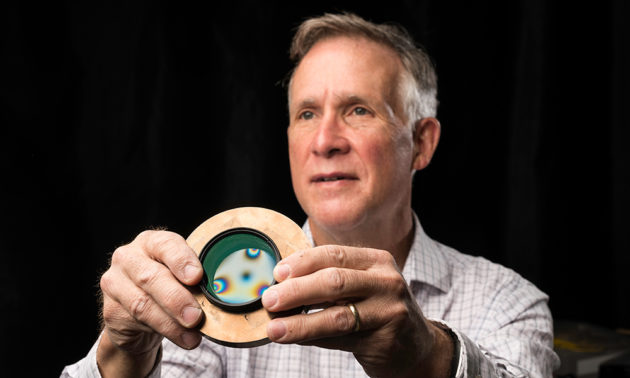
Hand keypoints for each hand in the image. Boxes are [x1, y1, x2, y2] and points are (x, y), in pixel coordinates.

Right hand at [97, 230, 203, 376]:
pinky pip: (137, 322)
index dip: (182, 260)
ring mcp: (115, 282)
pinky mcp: (110, 309)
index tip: (196, 277)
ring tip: (193, 335)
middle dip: (177, 300)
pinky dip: (163, 332)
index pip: (166, 245)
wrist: (138, 313)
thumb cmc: (168, 285)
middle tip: (196, 317)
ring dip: (171, 323)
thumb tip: (219, 293)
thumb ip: (194, 279)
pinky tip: (181, 338)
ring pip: (143, 304)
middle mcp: (129, 257)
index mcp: (152, 242)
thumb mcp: (182, 276)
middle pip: (151, 277)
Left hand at [261, 245, 453, 377]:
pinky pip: (340, 340)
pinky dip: (313, 339)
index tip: (276, 274)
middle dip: (296, 291)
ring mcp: (389, 311)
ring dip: (300, 323)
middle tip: (269, 300)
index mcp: (377, 261)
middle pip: (334, 281)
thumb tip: (280, 285)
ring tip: (274, 329)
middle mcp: (386, 281)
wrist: (418, 348)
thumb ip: (330, 281)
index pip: (333, 254)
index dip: (301, 263)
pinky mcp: (385, 339)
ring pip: (336, 316)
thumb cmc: (377, 312)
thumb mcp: (362, 287)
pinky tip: (295, 339)